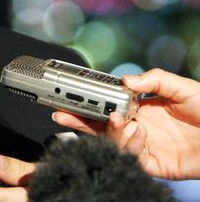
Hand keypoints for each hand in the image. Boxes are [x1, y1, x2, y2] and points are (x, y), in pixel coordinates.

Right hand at [53, 68, 199, 179]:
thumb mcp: (182, 87)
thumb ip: (153, 79)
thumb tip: (125, 81)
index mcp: (141, 108)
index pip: (107, 105)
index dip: (88, 102)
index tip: (72, 96)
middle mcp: (138, 127)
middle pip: (100, 126)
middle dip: (78, 120)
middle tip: (62, 113)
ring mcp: (145, 146)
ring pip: (112, 143)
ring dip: (111, 132)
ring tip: (120, 120)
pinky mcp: (154, 164)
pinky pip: (132, 159)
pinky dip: (130, 146)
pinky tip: (140, 133)